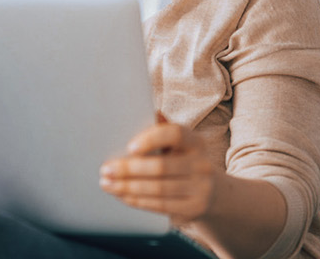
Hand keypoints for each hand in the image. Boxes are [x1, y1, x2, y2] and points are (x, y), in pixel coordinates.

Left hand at [99, 113, 223, 223]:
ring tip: (106, 184)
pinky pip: (160, 205)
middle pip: (161, 166)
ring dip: (127, 187)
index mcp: (195, 142)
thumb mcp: (179, 145)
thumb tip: (132, 110)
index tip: (129, 147)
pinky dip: (137, 200)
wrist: (214, 193)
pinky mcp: (194, 208)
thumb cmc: (184, 162)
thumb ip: (161, 130)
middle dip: (128, 169)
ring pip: (158, 189)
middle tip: (105, 169)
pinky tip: (122, 195)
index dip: (152, 139)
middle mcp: (202, 164)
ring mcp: (201, 188)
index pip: (175, 134)